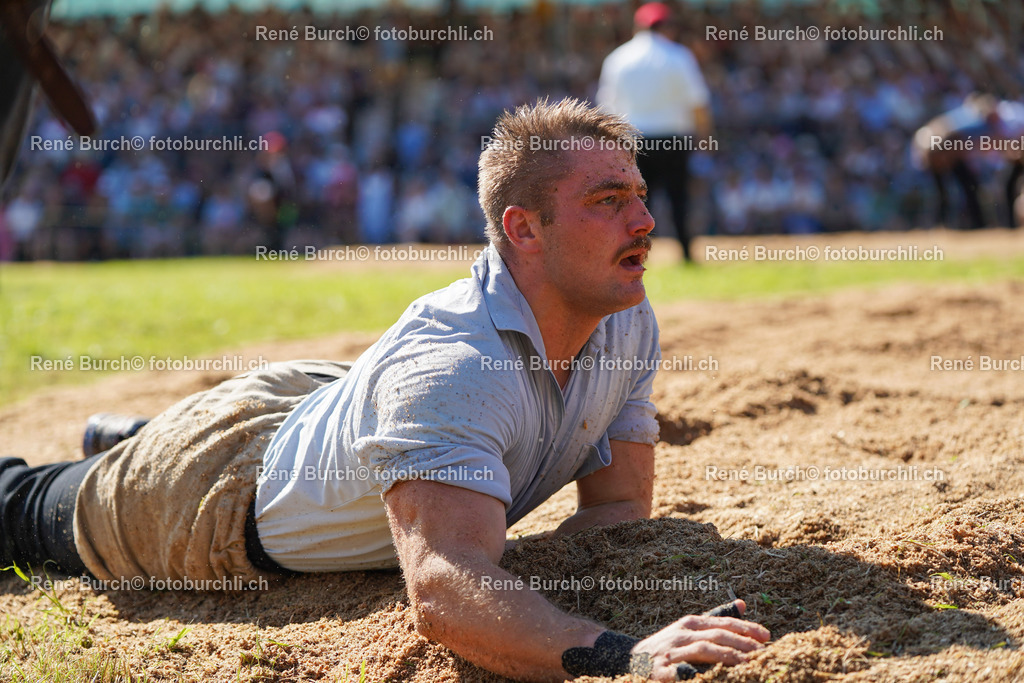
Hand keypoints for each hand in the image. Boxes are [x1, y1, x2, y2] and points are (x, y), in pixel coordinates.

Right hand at [630, 600, 769, 680]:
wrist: (628, 659)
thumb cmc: (667, 645)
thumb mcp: (689, 628)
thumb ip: (716, 617)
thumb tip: (742, 604)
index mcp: (690, 623)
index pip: (723, 622)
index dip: (746, 628)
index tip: (767, 636)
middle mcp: (682, 634)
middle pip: (717, 635)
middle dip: (742, 643)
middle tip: (763, 652)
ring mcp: (672, 652)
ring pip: (705, 651)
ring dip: (728, 657)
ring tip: (748, 664)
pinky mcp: (663, 671)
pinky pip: (685, 672)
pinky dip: (700, 674)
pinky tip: (717, 677)